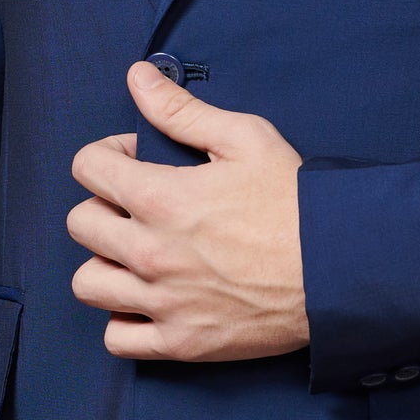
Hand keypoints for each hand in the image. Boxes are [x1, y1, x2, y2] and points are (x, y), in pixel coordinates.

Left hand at [67, 60, 308, 361]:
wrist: (339, 268)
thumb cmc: (295, 201)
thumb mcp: (244, 138)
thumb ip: (181, 110)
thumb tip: (137, 77)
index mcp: (160, 197)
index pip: (87, 167)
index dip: (108, 154)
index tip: (136, 160)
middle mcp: (150, 251)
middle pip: (81, 224)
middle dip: (103, 205)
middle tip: (138, 207)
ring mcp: (162, 301)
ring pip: (87, 283)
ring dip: (106, 264)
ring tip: (136, 257)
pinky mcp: (180, 342)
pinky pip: (116, 338)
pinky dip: (124, 321)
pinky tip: (147, 301)